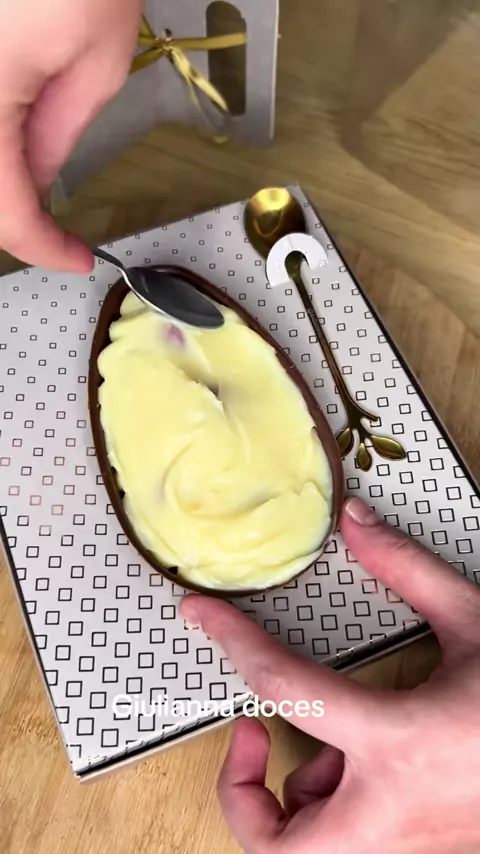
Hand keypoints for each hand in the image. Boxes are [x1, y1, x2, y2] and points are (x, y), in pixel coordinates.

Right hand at [0, 0, 141, 270]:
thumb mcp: (96, 59)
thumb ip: (58, 135)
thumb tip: (41, 181)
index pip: (3, 212)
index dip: (41, 247)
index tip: (78, 258)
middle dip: (11, 216)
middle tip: (54, 227)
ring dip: (0, 178)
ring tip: (35, 187)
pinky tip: (13, 135)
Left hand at [180, 498, 479, 853]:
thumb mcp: (477, 623)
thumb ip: (408, 571)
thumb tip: (355, 525)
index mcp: (403, 745)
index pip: (286, 690)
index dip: (233, 643)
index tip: (201, 617)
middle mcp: (396, 817)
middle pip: (276, 852)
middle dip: (241, 797)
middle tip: (253, 734)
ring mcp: (409, 848)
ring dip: (292, 803)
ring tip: (325, 749)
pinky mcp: (422, 852)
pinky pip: (350, 847)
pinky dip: (336, 809)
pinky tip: (368, 765)